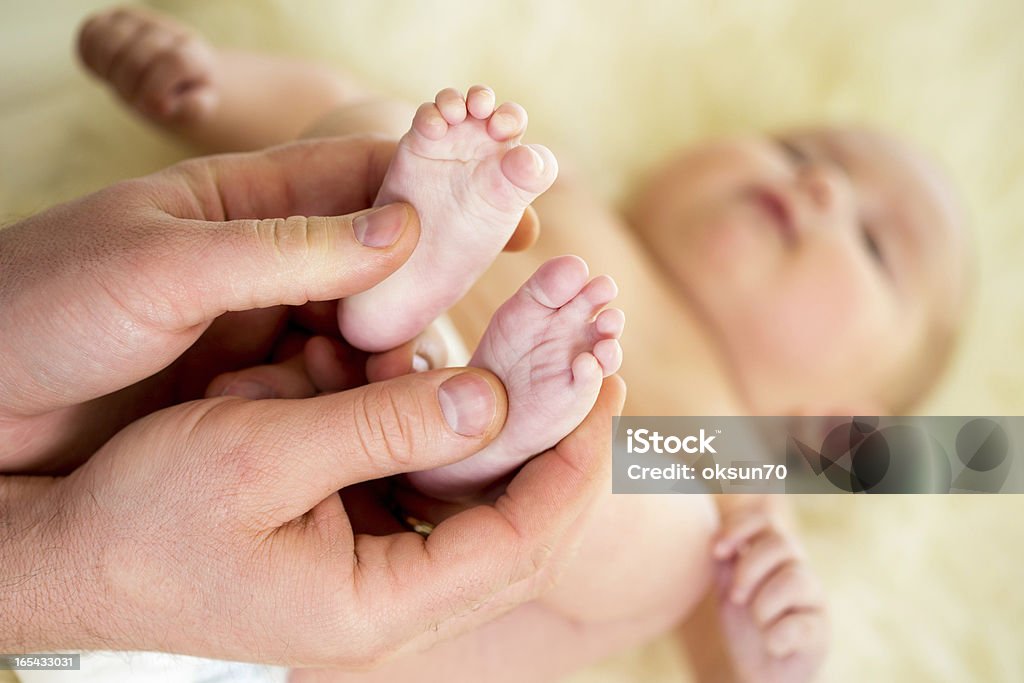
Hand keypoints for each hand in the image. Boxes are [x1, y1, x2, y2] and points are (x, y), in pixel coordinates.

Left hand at [0, 136, 538, 473]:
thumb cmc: (43, 309)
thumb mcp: (163, 266)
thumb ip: (286, 249)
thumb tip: (405, 226)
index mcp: (244, 202)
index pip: (366, 176)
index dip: (446, 184)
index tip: (514, 206)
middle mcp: (267, 262)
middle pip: (384, 257)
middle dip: (449, 274)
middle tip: (524, 301)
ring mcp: (265, 329)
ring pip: (369, 328)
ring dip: (414, 345)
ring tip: (464, 369)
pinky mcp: (258, 393)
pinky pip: (336, 386)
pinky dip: (374, 395)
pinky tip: (409, 412)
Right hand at [3, 369, 624, 665]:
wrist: (70, 551)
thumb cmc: (146, 516)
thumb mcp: (260, 454)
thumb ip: (380, 426)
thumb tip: (492, 401)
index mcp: (379, 606)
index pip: (520, 540)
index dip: (574, 463)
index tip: (607, 387)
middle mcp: (392, 600)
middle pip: (517, 526)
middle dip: (559, 444)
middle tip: (593, 367)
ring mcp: (375, 571)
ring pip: (476, 502)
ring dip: (498, 430)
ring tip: (520, 358)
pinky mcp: (352, 537)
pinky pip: (423, 483)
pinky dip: (436, 428)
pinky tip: (427, 377)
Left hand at [711, 505, 829, 682]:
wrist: (762, 673)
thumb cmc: (747, 627)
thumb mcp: (727, 590)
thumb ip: (724, 562)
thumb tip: (715, 538)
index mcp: (774, 557)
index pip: (763, 521)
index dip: (740, 527)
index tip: (717, 550)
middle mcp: (798, 571)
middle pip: (780, 544)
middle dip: (749, 569)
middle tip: (736, 597)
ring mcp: (813, 601)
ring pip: (793, 580)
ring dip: (763, 605)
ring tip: (759, 623)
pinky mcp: (820, 633)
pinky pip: (800, 625)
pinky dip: (776, 637)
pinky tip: (772, 645)